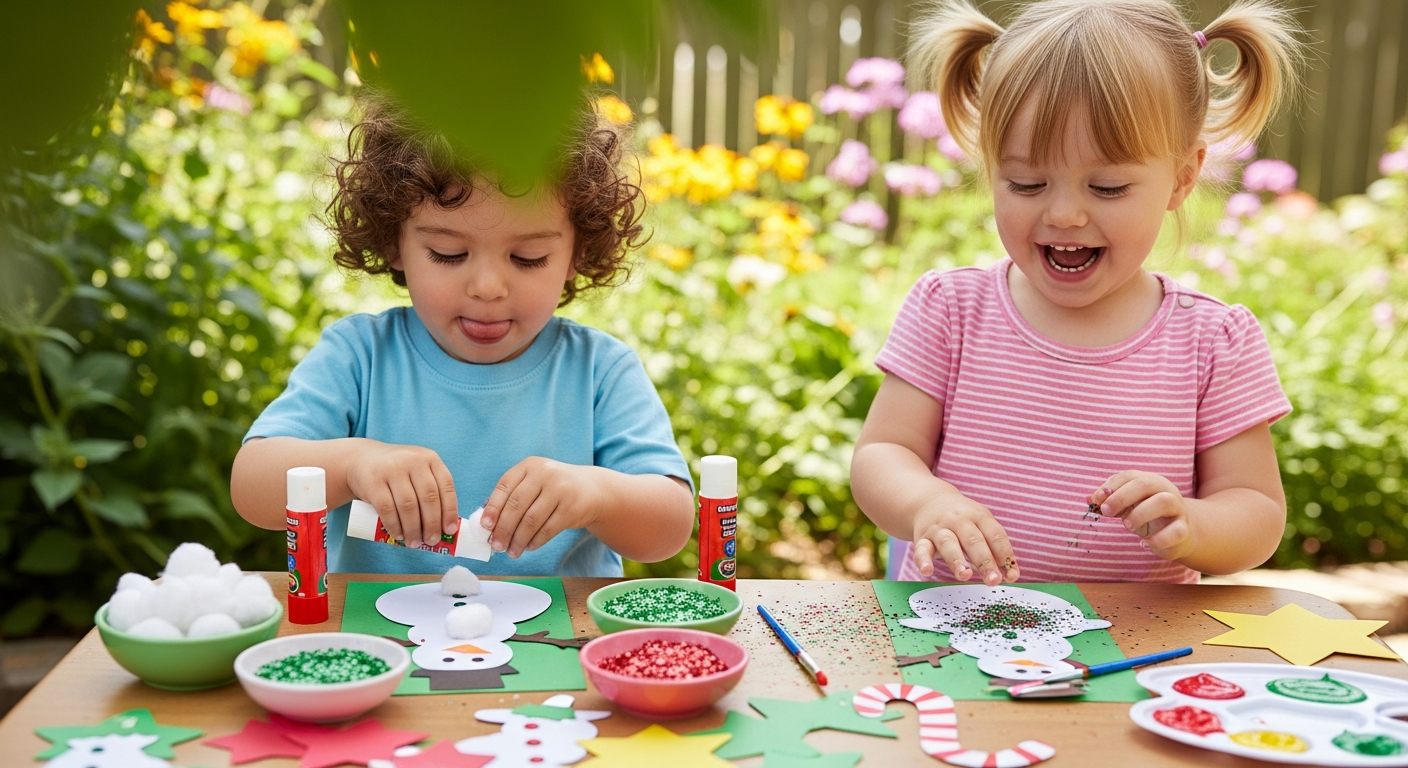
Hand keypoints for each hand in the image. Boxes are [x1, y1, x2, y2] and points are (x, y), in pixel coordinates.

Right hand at [346, 441, 457, 548]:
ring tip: (414, 542)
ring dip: (413, 529)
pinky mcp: (373, 481)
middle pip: (428, 497)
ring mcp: (392, 469)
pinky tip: (399, 535)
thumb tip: (444, 528)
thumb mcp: (417, 472)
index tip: (450, 531)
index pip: (446, 487)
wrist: (361, 460)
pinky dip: (395, 526)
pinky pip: (387, 508)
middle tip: (431, 541)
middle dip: (432, 524)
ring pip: (408, 505)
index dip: (450, 511)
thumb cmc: (396, 473)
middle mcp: (413, 460)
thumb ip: (430, 492)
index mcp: (430, 458)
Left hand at [481, 458, 601, 557]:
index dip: (493, 508)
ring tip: (512, 552)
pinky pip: (548, 529)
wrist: (592, 489)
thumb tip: (488, 524)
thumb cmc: (554, 489)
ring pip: (531, 520)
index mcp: (529, 465)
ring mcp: (560, 489)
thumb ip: (513, 497)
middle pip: (516, 505)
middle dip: (503, 529)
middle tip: (496, 545)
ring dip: (518, 540)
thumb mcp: (534, 483)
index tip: (485, 527)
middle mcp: (545, 473)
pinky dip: (535, 541)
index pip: (504, 486)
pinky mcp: (572, 507)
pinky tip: (529, 547)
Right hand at [911, 491, 1018, 584]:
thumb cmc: (963, 520)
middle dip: (985, 562)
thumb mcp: (982, 526)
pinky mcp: (922, 538)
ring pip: (948, 543)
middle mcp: (959, 521)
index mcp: (979, 517)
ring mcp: (940, 529)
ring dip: (957, 560)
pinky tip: (927, 571)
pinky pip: (921, 549)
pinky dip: (923, 560)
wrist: (929, 501)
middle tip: (994, 580)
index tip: (1012, 576)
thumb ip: (995, 550)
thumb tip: (1010, 576)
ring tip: (966, 575)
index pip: (995, 535)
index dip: (1005, 555)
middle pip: (974, 540)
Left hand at [1091, 471, 1193, 559]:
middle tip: (1106, 511)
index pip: (1130, 476)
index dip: (1111, 486)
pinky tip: (1146, 542)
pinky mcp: (1184, 530)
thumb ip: (1110, 501)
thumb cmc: (1147, 516)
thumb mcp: (1128, 506)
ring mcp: (1178, 510)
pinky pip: (1176, 531)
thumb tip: (1089, 499)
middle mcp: (1166, 491)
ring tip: (1127, 525)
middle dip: (1122, 496)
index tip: (1095, 500)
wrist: (1180, 534)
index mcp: (1150, 482)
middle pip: (1146, 484)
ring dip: (1141, 513)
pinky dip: (1158, 538)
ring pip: (1165, 501)